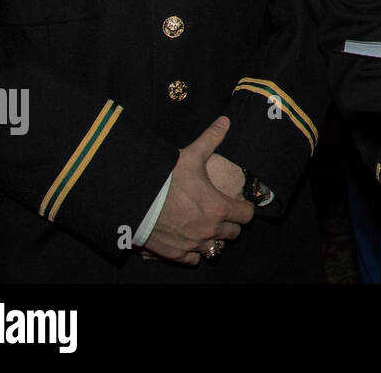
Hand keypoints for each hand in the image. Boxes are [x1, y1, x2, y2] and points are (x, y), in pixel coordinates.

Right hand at [142, 116, 254, 264]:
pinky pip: (193, 260)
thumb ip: (211, 139)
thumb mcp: (191, 155)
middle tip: (221, 212)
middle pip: (232, 233)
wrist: (134, 199)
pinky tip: (189, 239)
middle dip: (230, 223)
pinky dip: (194, 252)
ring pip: (214, 247)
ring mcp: (192, 244)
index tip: (239, 203)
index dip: (244, 208)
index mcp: (219, 208)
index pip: (246, 215)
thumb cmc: (165, 178)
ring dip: (213, 237)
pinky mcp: (175, 253)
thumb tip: (225, 121)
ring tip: (205, 225)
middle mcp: (209, 230)